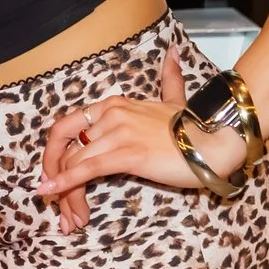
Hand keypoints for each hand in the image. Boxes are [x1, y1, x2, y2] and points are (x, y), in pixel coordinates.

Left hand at [33, 49, 247, 230]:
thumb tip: (171, 52)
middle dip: (53, 173)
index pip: (67, 127)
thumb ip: (168, 79)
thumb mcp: (174, 100)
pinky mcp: (127, 155)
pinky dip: (64, 181)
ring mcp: (117, 134)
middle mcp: (110, 115)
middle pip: (65, 146)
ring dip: (64, 190)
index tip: (51, 171)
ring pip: (74, 162)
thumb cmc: (195, 127)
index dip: (54, 150)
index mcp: (113, 104)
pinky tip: (50, 191)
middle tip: (51, 198)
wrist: (217, 142)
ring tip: (63, 215)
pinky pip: (86, 169)